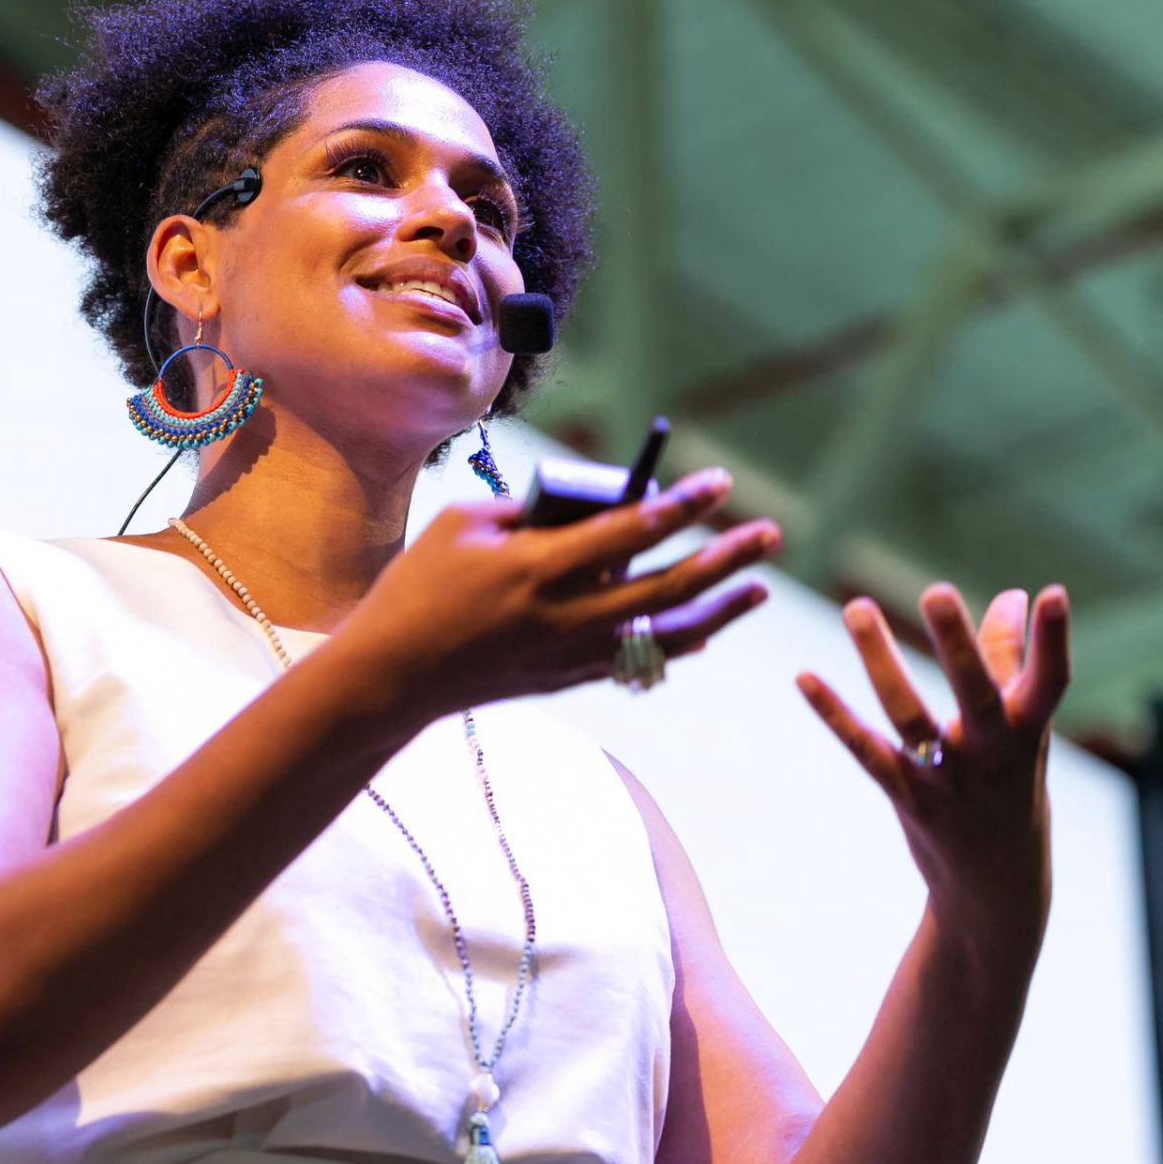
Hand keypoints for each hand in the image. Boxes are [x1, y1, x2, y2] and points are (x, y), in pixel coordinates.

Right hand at [340, 470, 781, 720]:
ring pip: (665, 635)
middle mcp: (566, 615)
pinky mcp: (567, 680)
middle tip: (770, 534)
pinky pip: (639, 663)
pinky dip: (678, 645)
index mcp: (538, 567)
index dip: (681, 504)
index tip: (720, 483)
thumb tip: (586, 504)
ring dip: (719, 610)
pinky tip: (707, 629)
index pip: (629, 529)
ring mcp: (570, 655)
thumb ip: (528, 510)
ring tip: (759, 589)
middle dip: (725, 559)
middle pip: (667, 587)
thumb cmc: (417, 587)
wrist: (392, 676)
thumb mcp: (462, 526)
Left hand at [795, 582, 1071, 953]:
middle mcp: (991, 755)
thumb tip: (1012, 595)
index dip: (1054, 640)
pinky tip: (804, 677)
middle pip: (975, 694)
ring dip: (880, 661)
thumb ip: (1012, 662)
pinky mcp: (907, 797)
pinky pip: (865, 750)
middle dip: (958, 645)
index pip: (1051, 681)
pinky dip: (834, 714)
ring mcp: (946, 779)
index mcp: (1030, 733)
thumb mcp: (1024, 733)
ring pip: (909, 715)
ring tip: (857, 608)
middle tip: (936, 592)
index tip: (1055, 593)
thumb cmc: (1012, 791)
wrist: (995, 888)